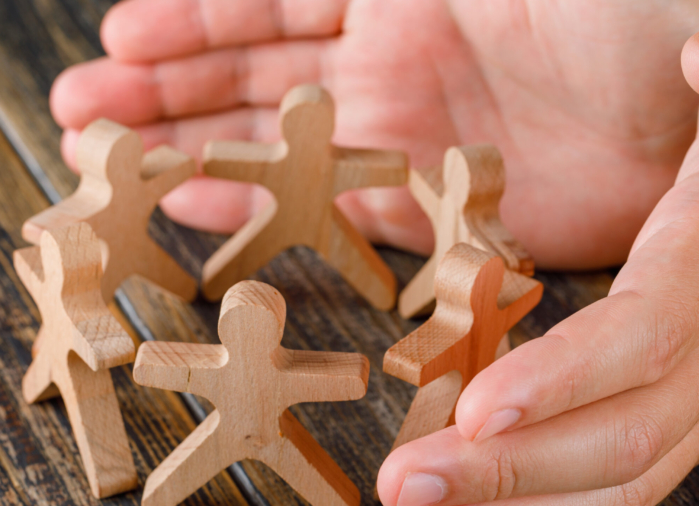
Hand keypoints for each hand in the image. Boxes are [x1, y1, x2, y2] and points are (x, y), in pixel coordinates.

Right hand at [49, 0, 698, 268]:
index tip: (117, 39)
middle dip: (163, 89)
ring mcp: (413, 139)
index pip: (266, 1)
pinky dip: (259, 211)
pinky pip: (330, 214)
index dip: (189, 19)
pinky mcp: (446, 212)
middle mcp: (393, 59)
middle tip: (80, 113)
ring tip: (107, 161)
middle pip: (252, 76)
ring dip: (188, 149)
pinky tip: (194, 206)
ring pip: (276, 147)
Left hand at [375, 34, 698, 505]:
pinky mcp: (650, 406)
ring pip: (619, 476)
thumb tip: (695, 55)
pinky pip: (603, 473)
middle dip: (513, 472)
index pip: (650, 335)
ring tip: (418, 501)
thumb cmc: (676, 133)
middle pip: (627, 436)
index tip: (478, 411)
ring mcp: (684, 390)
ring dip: (516, 502)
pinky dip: (535, 495)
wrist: (695, 198)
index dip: (568, 378)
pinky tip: (468, 497)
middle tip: (406, 485)